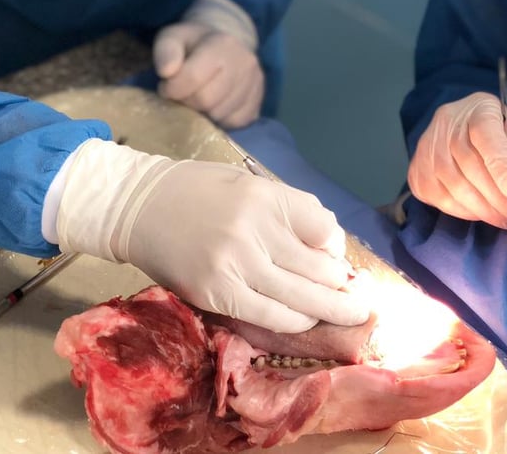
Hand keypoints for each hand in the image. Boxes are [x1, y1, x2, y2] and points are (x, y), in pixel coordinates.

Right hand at [54, 140, 369, 333]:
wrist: (140, 205)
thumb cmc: (198, 191)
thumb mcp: (249, 184)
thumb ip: (288, 211)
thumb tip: (328, 247)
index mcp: (266, 196)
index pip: (323, 227)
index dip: (335, 247)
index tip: (335, 258)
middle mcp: (255, 229)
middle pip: (318, 268)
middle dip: (346, 290)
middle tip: (366, 303)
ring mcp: (235, 263)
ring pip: (299, 297)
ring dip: (329, 310)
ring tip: (349, 316)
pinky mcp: (215, 292)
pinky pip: (268, 315)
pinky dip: (293, 321)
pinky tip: (305, 321)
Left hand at [154, 0, 263, 127]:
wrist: (225, 50)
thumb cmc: (193, 46)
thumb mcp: (173, 38)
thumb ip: (166, 50)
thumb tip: (167, 72)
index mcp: (223, 43)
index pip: (192, 77)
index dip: (171, 88)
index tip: (166, 86)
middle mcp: (245, 63)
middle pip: (206, 100)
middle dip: (186, 102)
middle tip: (181, 95)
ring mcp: (255, 85)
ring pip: (219, 115)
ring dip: (201, 112)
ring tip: (196, 99)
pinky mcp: (257, 104)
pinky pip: (233, 123)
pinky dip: (218, 120)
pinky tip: (212, 106)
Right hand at [407, 92, 506, 227]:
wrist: (469, 136)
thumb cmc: (503, 140)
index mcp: (479, 108)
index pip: (485, 132)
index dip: (499, 163)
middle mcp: (447, 122)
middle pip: (468, 163)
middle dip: (496, 196)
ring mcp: (427, 145)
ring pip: (452, 183)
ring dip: (481, 208)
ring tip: (504, 219)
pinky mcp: (417, 169)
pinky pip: (438, 196)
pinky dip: (462, 211)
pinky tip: (481, 213)